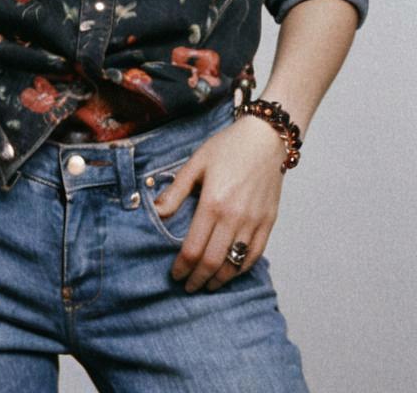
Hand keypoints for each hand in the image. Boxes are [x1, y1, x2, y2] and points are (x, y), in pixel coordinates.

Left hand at [153, 113, 286, 292]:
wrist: (265, 138)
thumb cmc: (228, 147)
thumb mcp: (196, 163)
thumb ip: (176, 191)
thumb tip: (157, 213)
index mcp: (213, 203)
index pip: (193, 248)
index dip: (182, 267)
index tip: (174, 274)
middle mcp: (234, 217)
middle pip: (212, 262)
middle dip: (197, 279)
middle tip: (187, 287)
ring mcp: (254, 222)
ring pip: (234, 264)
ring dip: (218, 280)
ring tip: (206, 285)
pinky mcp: (268, 223)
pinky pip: (255, 255)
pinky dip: (241, 269)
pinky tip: (230, 273)